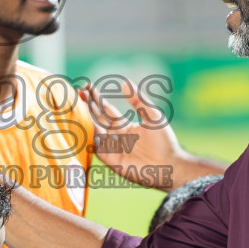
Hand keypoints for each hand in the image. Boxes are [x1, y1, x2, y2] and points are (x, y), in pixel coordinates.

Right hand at [80, 79, 222, 189]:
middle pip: (97, 119)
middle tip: (78, 91)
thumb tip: (124, 82)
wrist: (170, 165)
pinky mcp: (111, 160)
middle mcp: (115, 137)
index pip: (106, 111)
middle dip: (88, 106)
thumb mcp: (152, 115)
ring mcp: (112, 149)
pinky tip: (87, 124)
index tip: (87, 86)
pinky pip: (97, 148)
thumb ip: (138, 100)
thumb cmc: (164, 141)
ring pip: (95, 131)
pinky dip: (91, 137)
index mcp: (124, 126)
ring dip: (87, 118)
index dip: (97, 99)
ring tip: (79, 104)